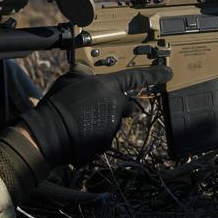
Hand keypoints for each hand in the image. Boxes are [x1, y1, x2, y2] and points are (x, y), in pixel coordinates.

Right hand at [21, 65, 172, 167]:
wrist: (49, 133)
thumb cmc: (58, 103)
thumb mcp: (70, 78)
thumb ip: (85, 76)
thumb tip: (88, 74)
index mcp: (108, 86)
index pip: (136, 78)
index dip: (154, 76)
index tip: (168, 73)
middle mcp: (115, 105)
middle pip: (125, 105)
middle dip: (115, 106)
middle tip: (94, 108)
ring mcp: (112, 126)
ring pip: (113, 122)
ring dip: (102, 121)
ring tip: (81, 121)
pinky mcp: (106, 143)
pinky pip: (104, 136)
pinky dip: (95, 135)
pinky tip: (80, 133)